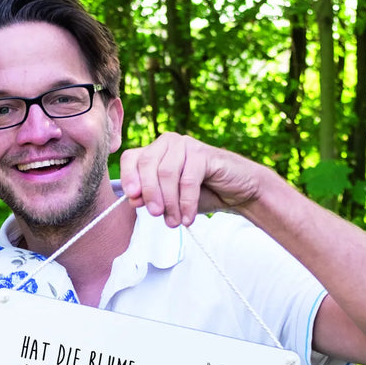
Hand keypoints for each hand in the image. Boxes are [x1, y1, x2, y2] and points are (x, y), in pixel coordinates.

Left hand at [119, 132, 262, 226]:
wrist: (237, 192)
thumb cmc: (201, 194)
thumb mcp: (169, 200)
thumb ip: (150, 198)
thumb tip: (133, 199)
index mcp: (155, 151)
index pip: (131, 158)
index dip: (128, 177)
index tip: (132, 198)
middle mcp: (168, 143)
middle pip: (147, 164)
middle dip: (149, 193)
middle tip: (156, 215)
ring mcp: (186, 145)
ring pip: (166, 173)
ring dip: (169, 202)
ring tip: (174, 221)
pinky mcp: (204, 153)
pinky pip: (187, 180)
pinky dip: (186, 203)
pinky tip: (188, 218)